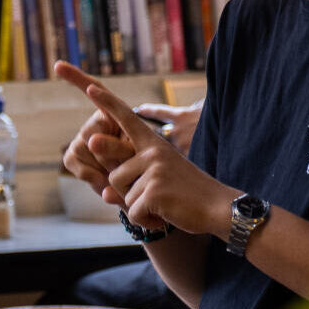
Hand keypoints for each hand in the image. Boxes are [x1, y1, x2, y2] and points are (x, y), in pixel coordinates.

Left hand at [56, 61, 218, 232]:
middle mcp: (153, 151)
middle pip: (114, 175)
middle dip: (129, 194)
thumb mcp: (159, 180)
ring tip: (164, 205)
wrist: (219, 208)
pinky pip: (133, 212)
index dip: (107, 103)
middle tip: (159, 197)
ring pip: (122, 195)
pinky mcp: (154, 191)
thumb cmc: (188, 195)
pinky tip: (165, 217)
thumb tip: (104, 194)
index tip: (89, 87)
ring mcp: (154, 169)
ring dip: (139, 208)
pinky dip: (146, 221)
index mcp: (154, 144)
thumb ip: (132, 182)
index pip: (127, 119)